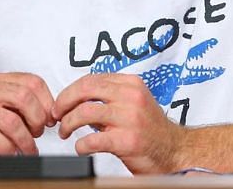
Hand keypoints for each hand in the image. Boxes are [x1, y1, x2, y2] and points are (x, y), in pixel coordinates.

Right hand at [0, 72, 55, 155]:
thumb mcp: (5, 110)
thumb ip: (24, 107)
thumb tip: (51, 114)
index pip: (32, 81)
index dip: (47, 102)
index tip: (49, 120)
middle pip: (24, 97)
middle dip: (37, 120)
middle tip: (37, 134)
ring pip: (11, 121)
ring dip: (25, 141)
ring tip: (27, 150)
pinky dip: (7, 149)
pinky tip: (10, 154)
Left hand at [54, 73, 184, 173]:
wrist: (176, 153)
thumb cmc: (151, 131)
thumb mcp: (132, 104)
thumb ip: (108, 98)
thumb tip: (76, 100)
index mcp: (131, 84)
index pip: (91, 80)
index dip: (70, 91)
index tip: (61, 103)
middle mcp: (131, 97)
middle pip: (84, 90)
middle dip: (63, 102)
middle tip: (56, 115)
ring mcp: (130, 118)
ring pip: (84, 112)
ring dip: (68, 123)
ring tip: (65, 132)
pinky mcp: (127, 140)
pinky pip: (93, 139)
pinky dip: (80, 144)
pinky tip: (81, 147)